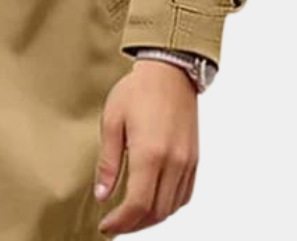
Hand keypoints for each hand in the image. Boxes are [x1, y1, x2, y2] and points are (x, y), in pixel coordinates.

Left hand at [94, 59, 199, 235]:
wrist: (169, 71)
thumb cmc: (137, 90)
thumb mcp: (112, 121)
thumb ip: (108, 162)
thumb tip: (102, 195)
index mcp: (150, 153)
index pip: (138, 204)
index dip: (121, 222)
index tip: (106, 226)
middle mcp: (173, 162)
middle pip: (156, 212)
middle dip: (134, 224)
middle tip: (115, 224)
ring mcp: (187, 162)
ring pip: (172, 207)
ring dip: (151, 218)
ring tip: (130, 216)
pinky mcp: (194, 159)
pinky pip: (184, 195)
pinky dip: (168, 206)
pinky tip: (153, 202)